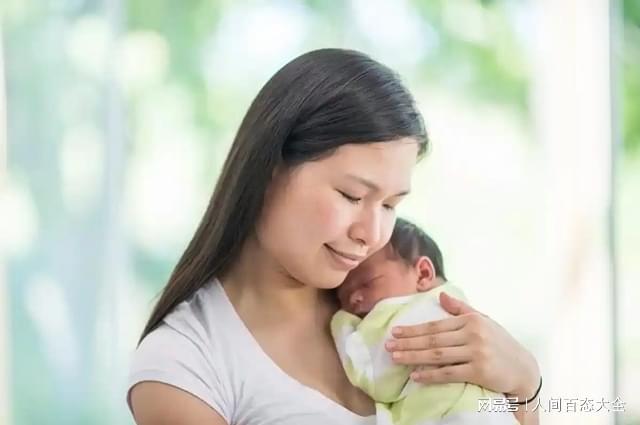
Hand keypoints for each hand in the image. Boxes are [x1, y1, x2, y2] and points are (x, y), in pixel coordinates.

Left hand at [385, 291, 539, 399]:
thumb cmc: (500, 344)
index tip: (395, 332)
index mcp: (471, 320)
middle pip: (433, 339)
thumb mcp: (484, 321)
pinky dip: (431, 375)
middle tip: (388, 345)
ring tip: (396, 358)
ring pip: (438, 355)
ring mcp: (476, 353)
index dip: (414, 329)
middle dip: (408, 342)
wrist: (524, 369)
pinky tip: (416, 376)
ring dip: (414, 357)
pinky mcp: (479, 372)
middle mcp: (473, 334)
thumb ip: (461, 309)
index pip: (435, 325)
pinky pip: (449, 373)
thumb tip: (443, 295)